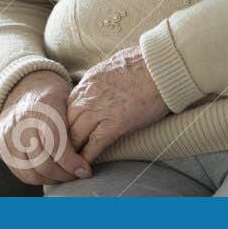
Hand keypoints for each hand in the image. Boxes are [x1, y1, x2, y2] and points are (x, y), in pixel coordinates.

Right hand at [0, 69, 92, 185]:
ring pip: (30, 171)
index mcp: (43, 107)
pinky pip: (19, 172)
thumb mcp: (71, 101)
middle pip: (42, 162)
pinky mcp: (2, 146)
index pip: (55, 144)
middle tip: (78, 174)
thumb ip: (77, 125)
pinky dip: (37, 179)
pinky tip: (51, 176)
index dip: (71, 162)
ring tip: (66, 176)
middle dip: (63, 174)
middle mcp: (22, 122)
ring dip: (51, 179)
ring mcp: (9, 135)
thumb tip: (90, 154)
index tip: (85, 170)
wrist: (26, 88)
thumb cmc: (56, 96)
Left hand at [66, 44, 170, 163]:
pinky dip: (87, 157)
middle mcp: (89, 95)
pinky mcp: (115, 123)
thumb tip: (100, 82)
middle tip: (65, 151)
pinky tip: (86, 166)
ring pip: (74, 135)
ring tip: (73, 163)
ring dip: (72, 150)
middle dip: (63, 138)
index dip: (65, 122)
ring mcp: (100, 109)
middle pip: (64, 122)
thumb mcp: (113, 64)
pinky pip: (93, 145)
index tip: (68, 132)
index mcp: (88, 81)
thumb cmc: (146, 62)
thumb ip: (101, 77)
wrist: (164, 65)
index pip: (66, 106)